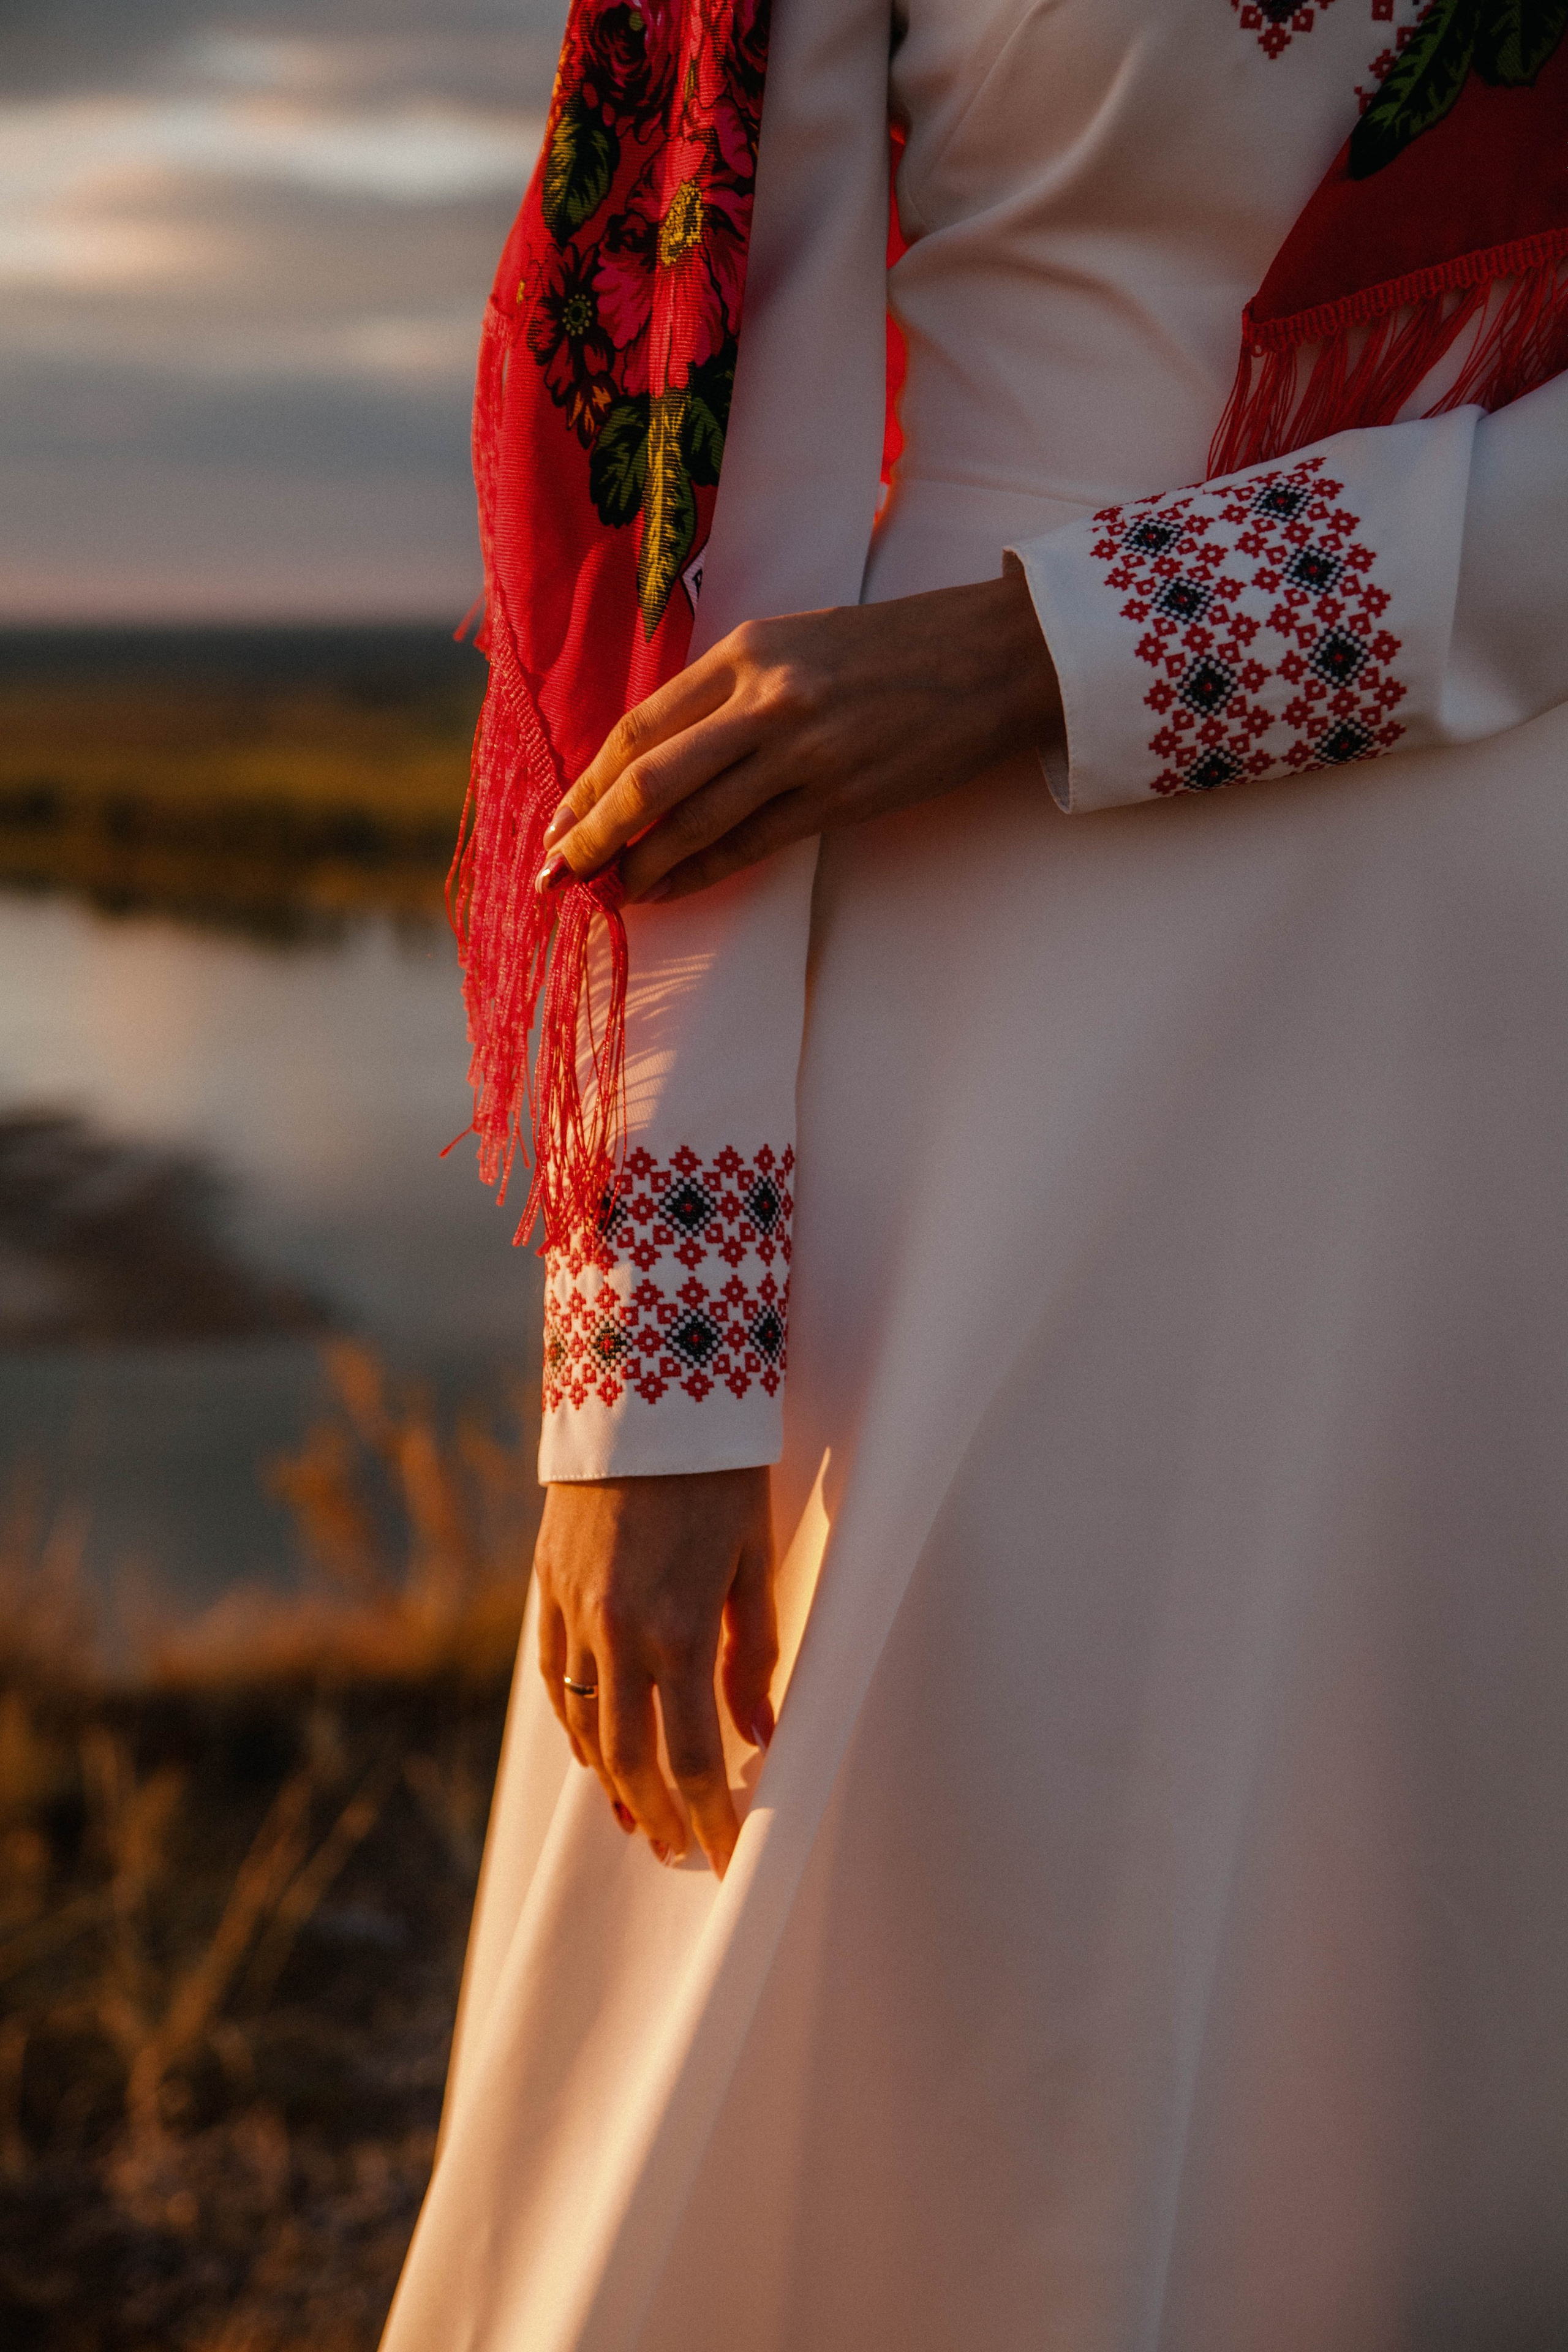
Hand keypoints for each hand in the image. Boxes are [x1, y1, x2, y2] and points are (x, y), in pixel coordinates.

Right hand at [534, 1467, 776, 1876]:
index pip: (690, 1759)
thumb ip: (753, 1652)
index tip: (723, 1859)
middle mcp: (616, 1633)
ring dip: (611, 1780)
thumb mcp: (753, 1560)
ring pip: (584, 1724)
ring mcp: (573, 1611)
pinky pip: (556, 1677)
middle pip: (630, 1758)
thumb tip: (758, 1733)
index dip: (706, 1819)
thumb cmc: (719, 1473)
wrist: (645, 1393)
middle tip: (676, 1851)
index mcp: (676, 1631)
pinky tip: (593, 1748)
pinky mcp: (546, 1585)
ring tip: (636, 1817)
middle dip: (657, 1814)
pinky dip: (574, 1723)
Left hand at [535, 568, 1062, 906]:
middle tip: (557, 872)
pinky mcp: (842, 794)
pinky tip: (671, 891)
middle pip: (650, 778)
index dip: (589, 781)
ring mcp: (804, 750)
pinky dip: (702, 872)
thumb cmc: (895, 651)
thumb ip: (734, 691)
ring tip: (612, 893)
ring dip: (643, 864)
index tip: (559, 820)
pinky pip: (752, 845)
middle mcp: (766, 698)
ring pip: (695, 820)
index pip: (642, 726)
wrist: (994, 657)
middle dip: (592, 832)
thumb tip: (665, 755)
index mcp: (747, 651)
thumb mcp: (801, 644)